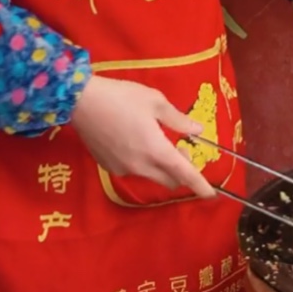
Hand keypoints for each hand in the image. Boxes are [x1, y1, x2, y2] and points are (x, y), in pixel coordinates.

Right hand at [71, 76, 213, 197]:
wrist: (81, 102)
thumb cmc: (122, 97)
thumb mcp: (156, 102)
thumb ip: (178, 120)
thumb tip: (197, 130)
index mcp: (156, 150)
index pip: (184, 174)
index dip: (200, 185)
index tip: (211, 194)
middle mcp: (141, 166)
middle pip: (169, 181)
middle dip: (180, 171)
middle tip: (180, 147)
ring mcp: (123, 169)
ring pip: (151, 176)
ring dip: (160, 166)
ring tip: (155, 139)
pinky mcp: (108, 167)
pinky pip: (134, 170)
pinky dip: (142, 162)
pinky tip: (133, 141)